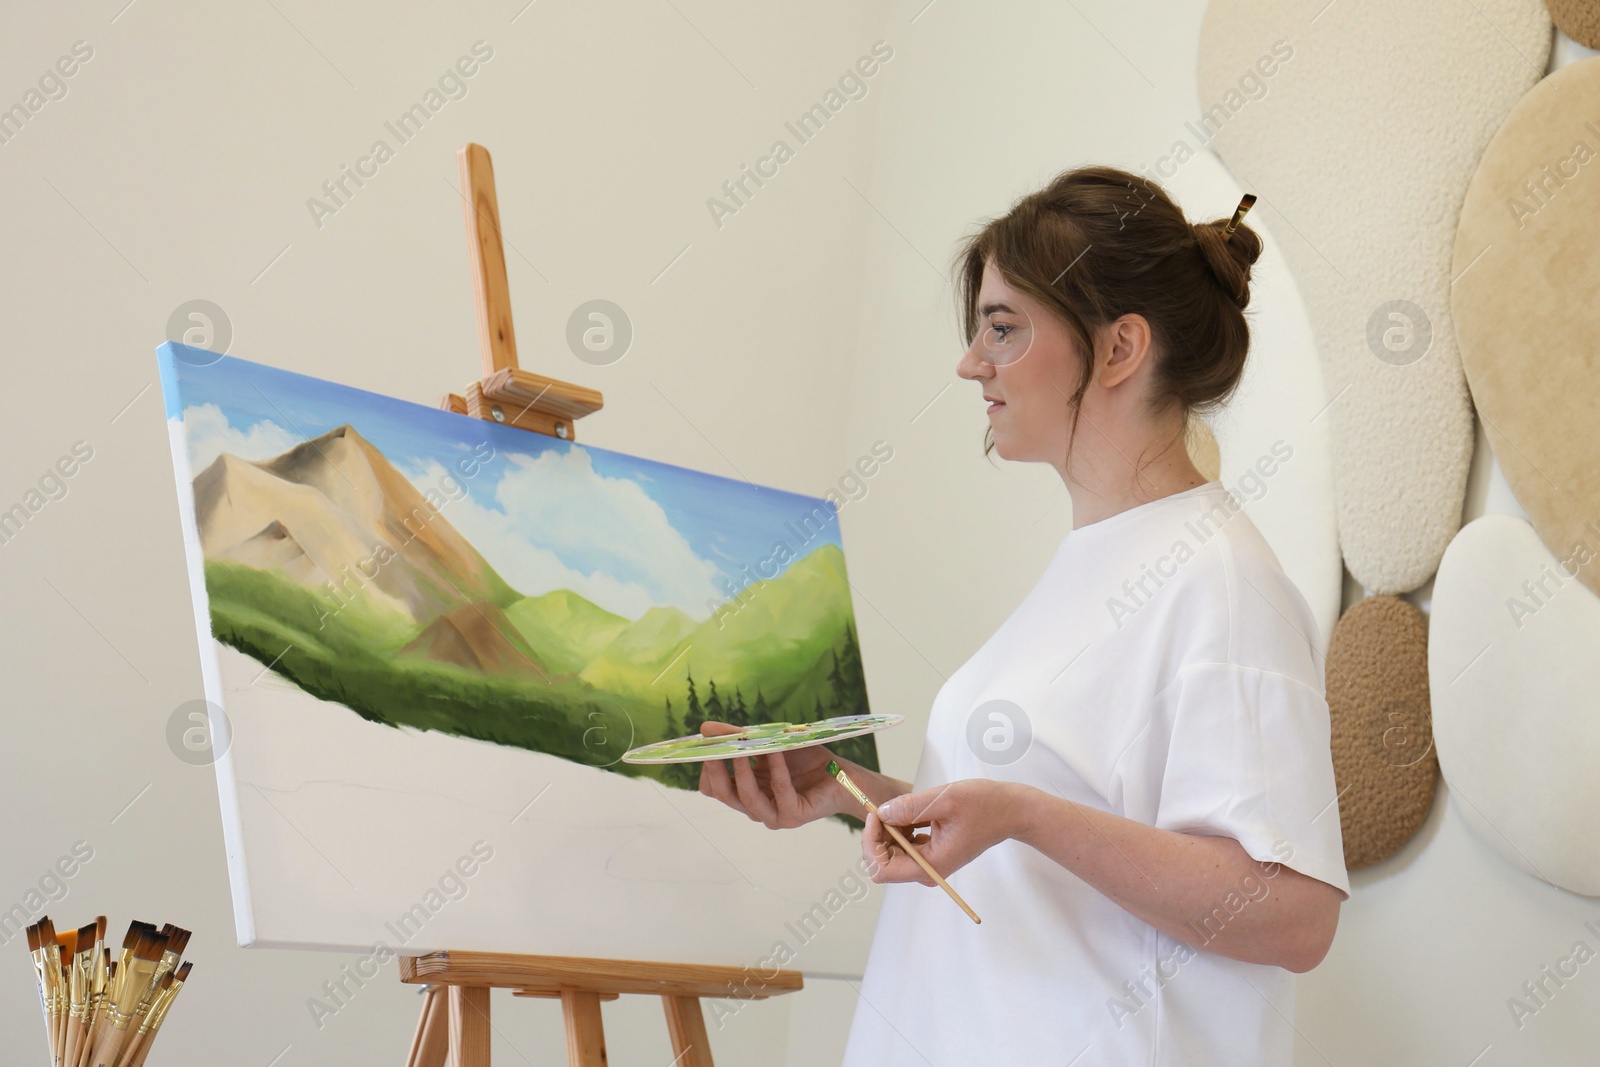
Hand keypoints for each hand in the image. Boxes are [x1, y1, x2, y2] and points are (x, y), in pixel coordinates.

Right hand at [697, 720, 848, 827]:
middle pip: (724, 795)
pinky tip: (775, 751)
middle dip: (716, 771)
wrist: (840, 775)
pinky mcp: (794, 815)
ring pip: (748, 798)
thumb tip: (705, 728)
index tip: (707, 746)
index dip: (707, 769)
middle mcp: (756, 807)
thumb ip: (739, 737)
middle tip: (713, 749)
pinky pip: (780, 793)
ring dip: (742, 772)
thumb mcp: (769, 743)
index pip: (713, 789)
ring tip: (741, 750)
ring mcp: (774, 815)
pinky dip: (776, 770)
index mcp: (746, 792)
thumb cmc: (805, 761)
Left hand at [863, 779, 1022, 885]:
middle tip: (887, 807)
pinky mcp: (931, 853)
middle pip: (882, 861)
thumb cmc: (984, 805)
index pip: (881, 869)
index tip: (876, 814)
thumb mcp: (944, 800)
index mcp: (931, 865)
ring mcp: (929, 863)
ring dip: (889, 829)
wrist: (1009, 810)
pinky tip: (915, 813)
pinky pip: (903, 845)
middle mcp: (927, 870)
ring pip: (890, 852)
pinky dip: (900, 828)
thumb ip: (910, 807)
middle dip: (878, 834)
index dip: (871, 842)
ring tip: (908, 808)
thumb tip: (881, 813)